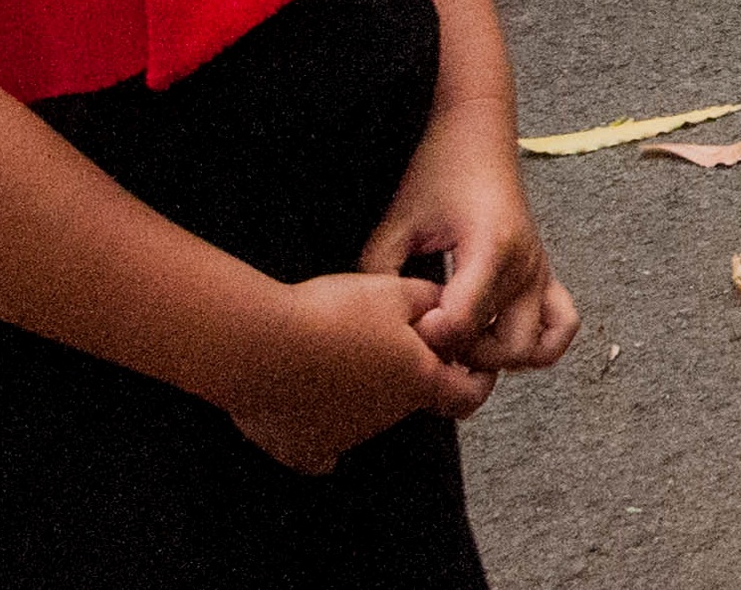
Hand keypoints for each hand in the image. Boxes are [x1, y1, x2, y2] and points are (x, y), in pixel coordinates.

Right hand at [219, 272, 493, 473]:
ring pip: (365, 416)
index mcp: (417, 382)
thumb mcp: (394, 291)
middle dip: (408, 369)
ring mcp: (343, 439)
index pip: (467, 395)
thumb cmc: (331, 314)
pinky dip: (320, 429)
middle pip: (410, 396)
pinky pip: (318, 447)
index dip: (479, 379)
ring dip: (362, 390)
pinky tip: (309, 409)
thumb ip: (430, 300)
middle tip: (382, 333)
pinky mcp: (302, 449)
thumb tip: (445, 307)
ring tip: (333, 349)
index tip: (477, 366)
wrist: (260, 344)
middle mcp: (385, 418)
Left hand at [362, 111, 582, 380]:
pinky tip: (498, 336)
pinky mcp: (545, 274)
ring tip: (465, 340)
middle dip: (465, 355)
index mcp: (491, 247)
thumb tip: (382, 325)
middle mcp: (526, 265)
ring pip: (536, 349)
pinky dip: (539, 346)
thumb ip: (382, 275)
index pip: (462, 323)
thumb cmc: (439, 170)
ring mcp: (541, 272)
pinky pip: (562, 327)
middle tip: (434, 333)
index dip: (428, 335)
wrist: (478, 132)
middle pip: (505, 349)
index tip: (410, 319)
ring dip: (500, 358)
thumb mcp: (398, 220)